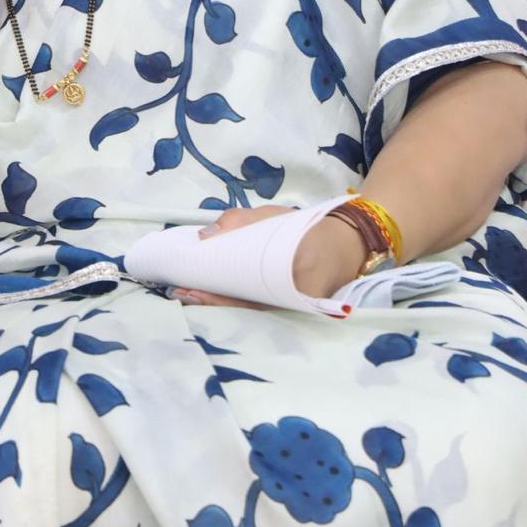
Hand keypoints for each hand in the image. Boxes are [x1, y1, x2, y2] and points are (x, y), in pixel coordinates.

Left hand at [171, 205, 366, 307]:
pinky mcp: (288, 307)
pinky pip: (258, 308)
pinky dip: (233, 302)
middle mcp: (293, 300)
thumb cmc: (307, 227)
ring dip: (218, 303)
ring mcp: (291, 307)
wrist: (346, 240)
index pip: (247, 294)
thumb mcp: (273, 216)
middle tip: (180, 293)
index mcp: (292, 275)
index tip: (189, 288)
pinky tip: (211, 295)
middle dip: (210, 301)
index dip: (215, 295)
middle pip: (244, 308)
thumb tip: (205, 237)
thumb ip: (240, 222)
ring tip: (188, 294)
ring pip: (248, 311)